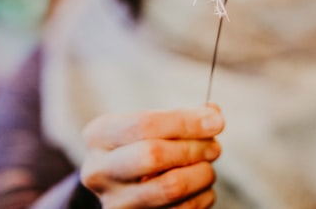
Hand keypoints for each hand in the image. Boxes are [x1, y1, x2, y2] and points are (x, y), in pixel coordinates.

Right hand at [79, 104, 224, 207]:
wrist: (120, 184)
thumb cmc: (139, 146)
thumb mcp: (147, 124)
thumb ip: (180, 117)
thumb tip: (213, 116)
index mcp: (99, 136)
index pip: (145, 124)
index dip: (185, 122)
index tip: (216, 121)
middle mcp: (100, 171)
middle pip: (153, 155)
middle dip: (193, 148)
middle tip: (214, 146)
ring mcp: (116, 202)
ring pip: (171, 188)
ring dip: (202, 174)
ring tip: (207, 166)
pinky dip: (202, 197)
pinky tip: (201, 187)